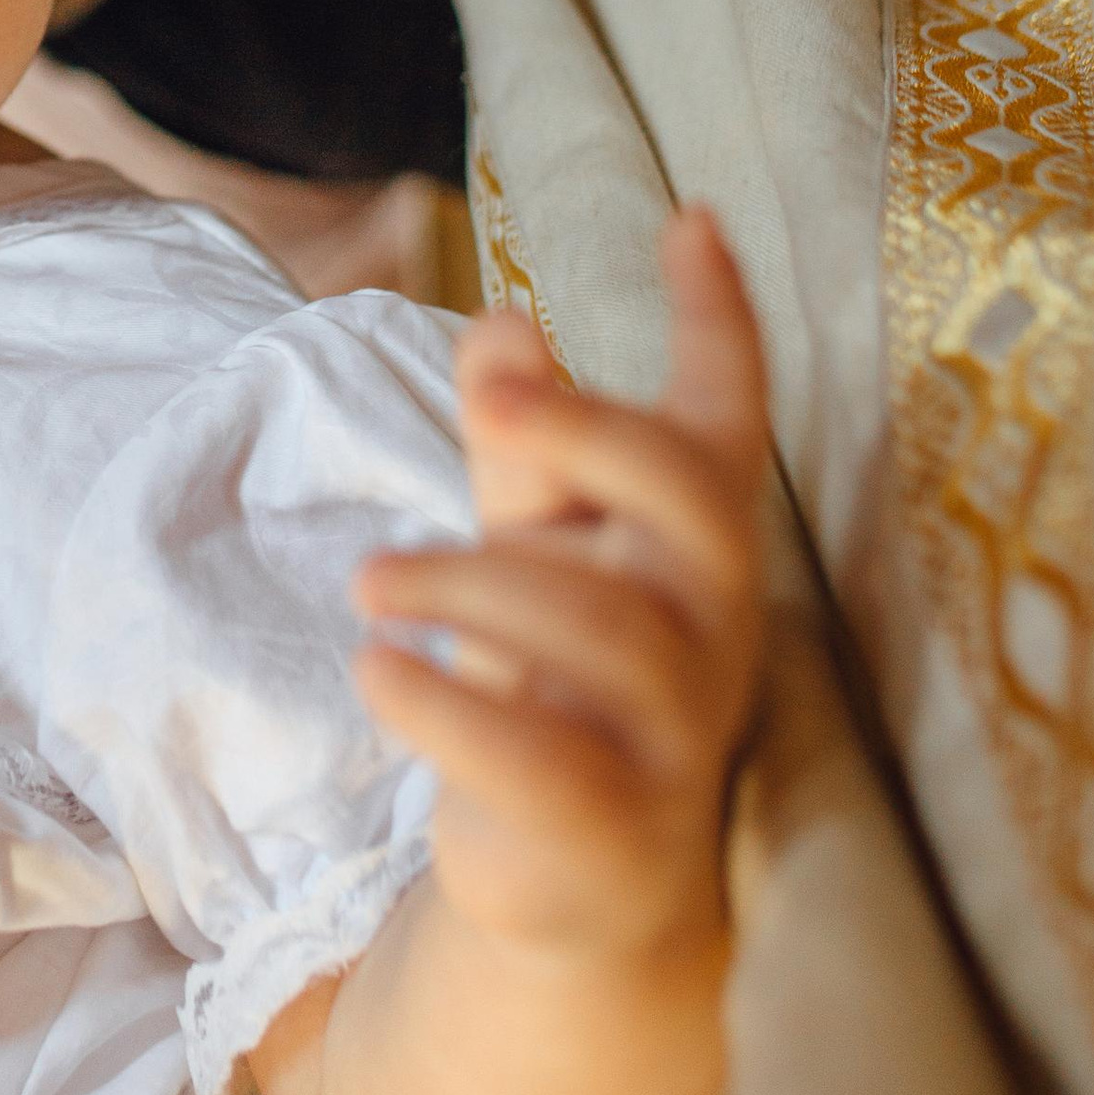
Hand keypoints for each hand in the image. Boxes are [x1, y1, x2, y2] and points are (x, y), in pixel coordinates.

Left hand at [352, 209, 767, 963]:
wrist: (581, 882)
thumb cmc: (559, 679)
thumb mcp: (534, 550)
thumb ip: (519, 446)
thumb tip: (502, 317)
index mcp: (693, 541)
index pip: (726, 418)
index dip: (721, 319)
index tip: (690, 213)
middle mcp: (712, 621)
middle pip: (695, 501)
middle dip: (594, 432)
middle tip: (496, 397)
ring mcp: (678, 729)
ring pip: (605, 625)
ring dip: (472, 584)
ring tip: (368, 579)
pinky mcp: (618, 823)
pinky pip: (543, 756)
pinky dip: (447, 708)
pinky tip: (377, 671)